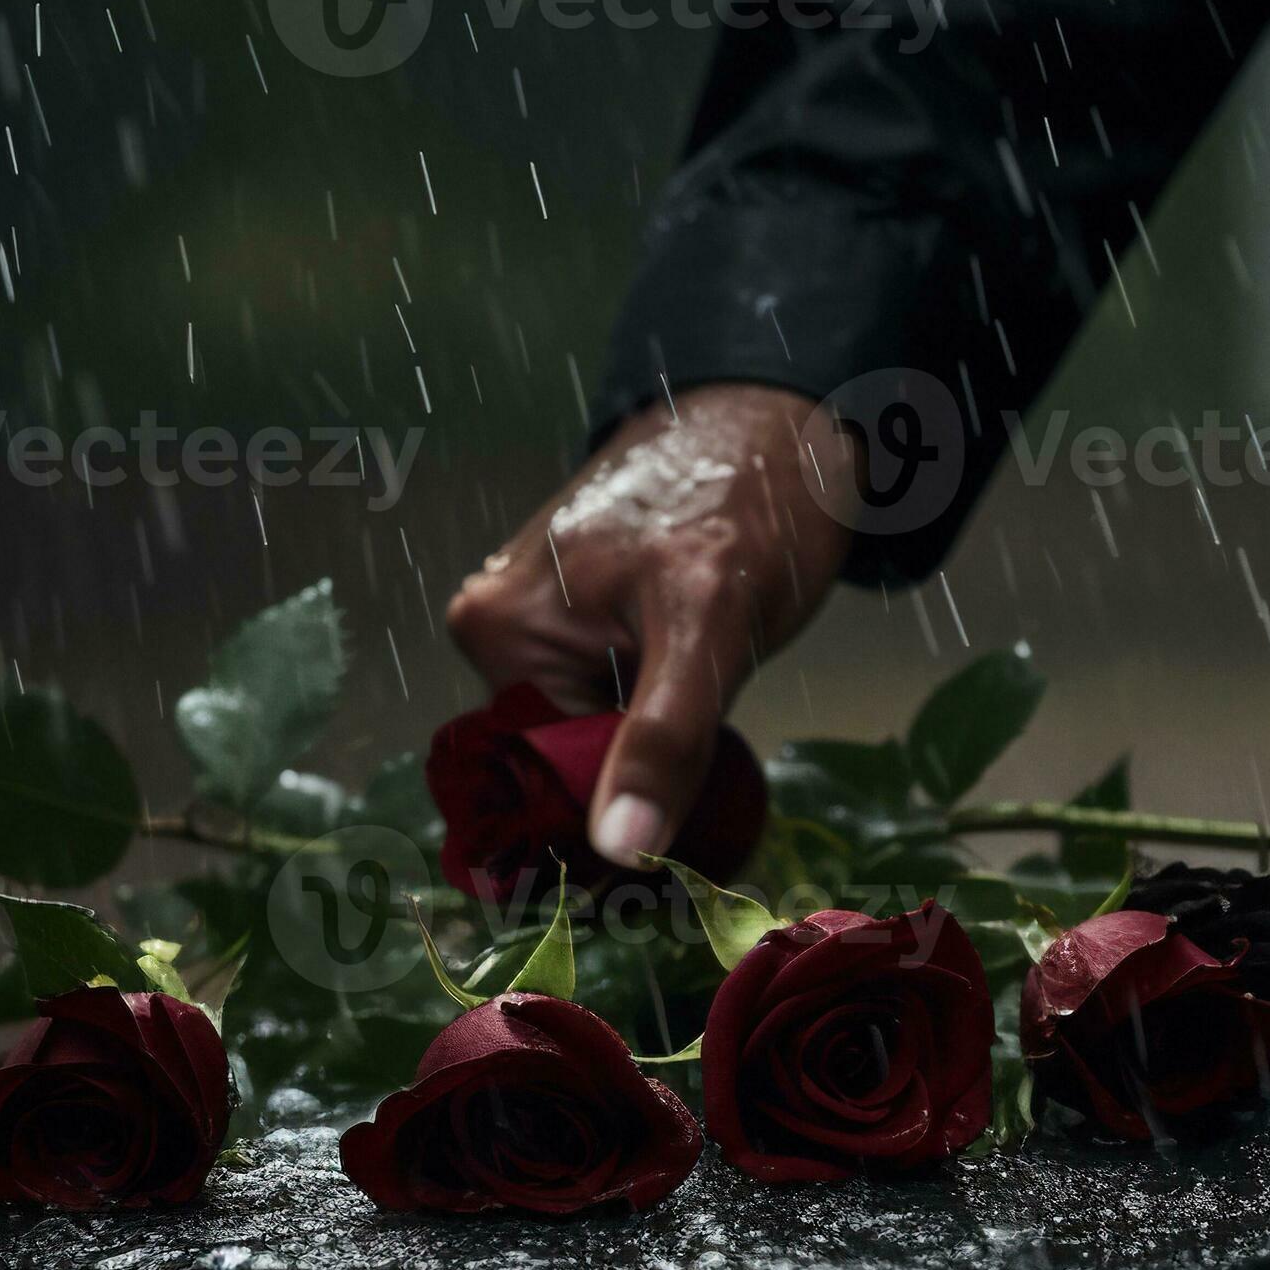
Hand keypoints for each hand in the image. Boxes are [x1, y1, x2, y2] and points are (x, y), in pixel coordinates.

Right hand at [445, 384, 858, 866]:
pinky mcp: (569, 617)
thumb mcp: (714, 629)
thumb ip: (665, 739)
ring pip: (589, 739)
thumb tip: (619, 849)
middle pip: (562, 765)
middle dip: (637, 785)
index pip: (541, 783)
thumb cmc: (748, 503)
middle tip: (714, 766)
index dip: (617, 820)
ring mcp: (530, 620)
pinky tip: (692, 689)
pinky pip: (602, 703)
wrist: (776, 420)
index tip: (684, 842)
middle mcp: (493, 626)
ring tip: (710, 703)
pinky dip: (651, 720)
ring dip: (650, 754)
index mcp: (497, 631)